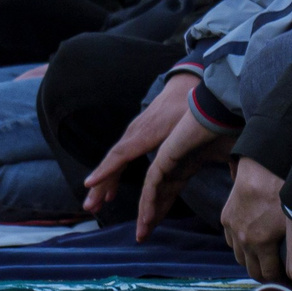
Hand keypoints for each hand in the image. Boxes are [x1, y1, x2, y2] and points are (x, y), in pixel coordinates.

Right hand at [81, 74, 193, 218]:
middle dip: (100, 183)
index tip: (90, 183)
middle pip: (112, 161)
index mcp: (147, 132)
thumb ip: (191, 136)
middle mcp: (135, 133)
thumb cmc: (189, 105)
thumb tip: (202, 149)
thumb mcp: (192, 120)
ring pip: (113, 162)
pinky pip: (120, 159)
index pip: (122, 153)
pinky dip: (112, 176)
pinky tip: (111, 193)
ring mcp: (133, 135)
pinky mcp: (135, 137)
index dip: (107, 169)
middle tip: (89, 206)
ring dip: (102, 184)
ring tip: (94, 206)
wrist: (183, 84)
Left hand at [134, 104, 230, 241]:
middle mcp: (173, 163)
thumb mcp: (232, 159)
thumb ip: (234, 174)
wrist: (224, 111)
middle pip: (157, 195)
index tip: (156, 227)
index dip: (162, 209)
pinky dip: (149, 201)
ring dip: (146, 213)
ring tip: (141, 235)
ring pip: (151, 191)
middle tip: (143, 237)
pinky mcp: (165, 156)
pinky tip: (146, 218)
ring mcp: (167, 159)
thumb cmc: (229, 130)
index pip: (170, 191)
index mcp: (186, 164)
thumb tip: (243, 188)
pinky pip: (153, 184)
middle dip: (150, 216)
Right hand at [220, 159, 291, 282]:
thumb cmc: (283, 190)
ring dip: (251, 260)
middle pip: (252, 270)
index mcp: (260, 243)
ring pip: (239, 257)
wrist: (262, 167)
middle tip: (279, 271)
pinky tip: (252, 238)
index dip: (280, 280)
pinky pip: (231, 241)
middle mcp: (243, 239)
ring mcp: (232, 228)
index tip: (289, 280)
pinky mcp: (226, 218)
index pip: (268, 275)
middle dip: (266, 274)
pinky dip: (240, 244)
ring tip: (266, 256)